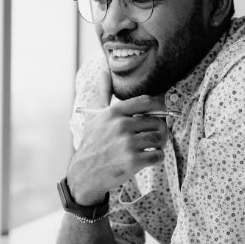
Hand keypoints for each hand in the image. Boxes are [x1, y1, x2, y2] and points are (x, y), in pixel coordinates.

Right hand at [68, 69, 168, 205]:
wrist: (85, 173)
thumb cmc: (92, 142)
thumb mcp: (94, 115)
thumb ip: (103, 92)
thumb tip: (104, 71)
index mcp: (114, 112)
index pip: (146, 102)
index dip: (157, 107)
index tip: (158, 114)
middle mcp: (122, 126)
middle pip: (156, 121)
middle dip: (158, 129)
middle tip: (153, 135)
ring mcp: (127, 144)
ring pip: (159, 138)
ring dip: (159, 144)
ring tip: (151, 146)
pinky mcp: (133, 161)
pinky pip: (158, 155)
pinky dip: (157, 157)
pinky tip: (148, 158)